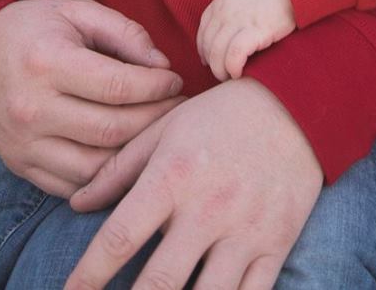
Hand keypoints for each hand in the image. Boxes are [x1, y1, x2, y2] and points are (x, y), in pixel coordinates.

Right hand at [0, 0, 184, 197]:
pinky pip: (74, 187)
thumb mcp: (76, 12)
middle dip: (156, 120)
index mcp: (47, 62)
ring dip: (136, 155)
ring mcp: (23, 144)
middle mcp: (32, 108)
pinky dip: (106, 178)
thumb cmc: (32, 30)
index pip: (119, 87)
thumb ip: (124, 33)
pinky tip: (125, 156)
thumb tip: (163, 66)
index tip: (174, 80)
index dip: (157, 87)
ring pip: (97, 167)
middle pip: (113, 130)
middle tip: (176, 108)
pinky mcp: (21, 166)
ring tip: (156, 133)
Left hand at [63, 78, 320, 289]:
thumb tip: (76, 204)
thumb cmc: (221, 116)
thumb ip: (118, 169)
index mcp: (172, 177)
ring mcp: (245, 232)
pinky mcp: (276, 245)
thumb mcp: (164, 129)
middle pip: (158, 282)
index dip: (87, 276)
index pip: (118, 239)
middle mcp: (207, 210)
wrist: (300, 103)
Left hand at [195, 0, 295, 81]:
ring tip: (229, 76)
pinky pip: (235, 54)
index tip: (208, 59)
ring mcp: (239, 18)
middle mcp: (226, 8)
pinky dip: (233, 67)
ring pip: (217, 51)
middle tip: (220, 73)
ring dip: (220, 69)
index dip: (203, 47)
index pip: (204, 27)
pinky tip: (238, 73)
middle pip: (208, 42)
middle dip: (211, 62)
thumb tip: (232, 24)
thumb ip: (235, 3)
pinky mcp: (257, 29)